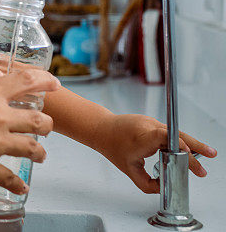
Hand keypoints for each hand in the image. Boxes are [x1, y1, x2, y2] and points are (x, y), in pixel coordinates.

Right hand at [0, 70, 60, 191]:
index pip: (26, 81)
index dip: (45, 80)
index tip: (55, 84)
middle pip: (38, 120)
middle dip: (46, 124)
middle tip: (46, 126)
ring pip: (32, 148)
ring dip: (39, 152)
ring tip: (39, 154)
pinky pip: (13, 179)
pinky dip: (19, 184)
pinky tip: (22, 187)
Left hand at [96, 114, 217, 193]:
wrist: (101, 128)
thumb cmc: (112, 145)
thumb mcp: (129, 169)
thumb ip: (146, 183)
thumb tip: (163, 188)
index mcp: (142, 137)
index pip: (165, 136)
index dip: (179, 144)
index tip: (188, 153)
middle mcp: (149, 126)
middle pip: (177, 134)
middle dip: (195, 146)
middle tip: (210, 156)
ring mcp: (151, 122)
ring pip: (176, 132)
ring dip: (191, 143)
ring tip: (207, 153)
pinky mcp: (153, 123)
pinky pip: (170, 132)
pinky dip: (180, 141)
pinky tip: (189, 149)